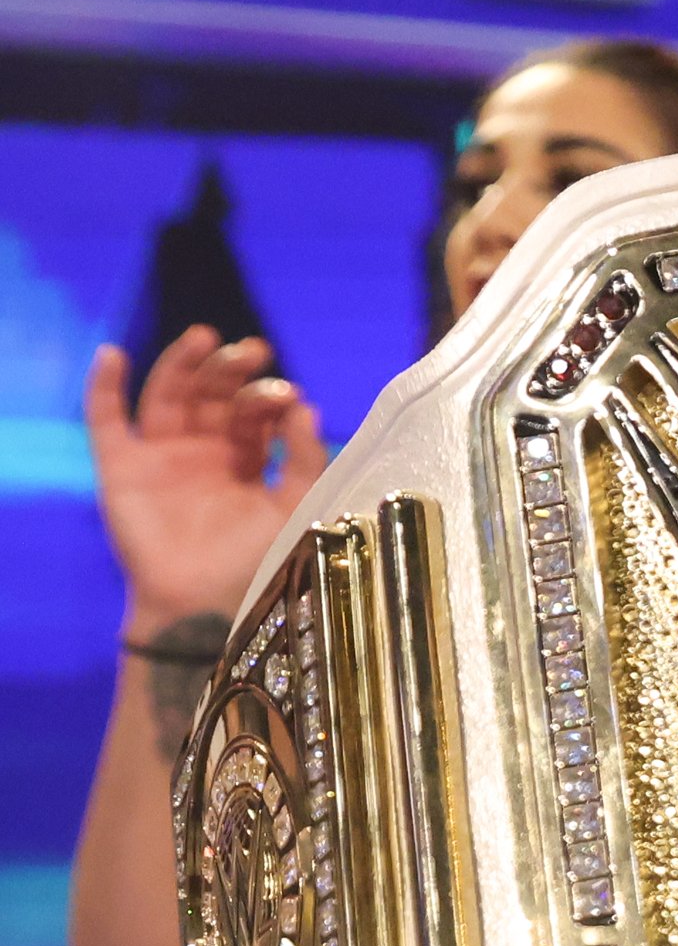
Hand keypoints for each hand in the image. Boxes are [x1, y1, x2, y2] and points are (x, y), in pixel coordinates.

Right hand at [84, 328, 327, 638]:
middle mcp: (202, 453)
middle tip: (253, 352)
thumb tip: (304, 405)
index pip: (254, 415)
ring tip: (204, 338)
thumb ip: (305, 460)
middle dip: (232, 372)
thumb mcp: (295, 509)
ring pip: (167, 396)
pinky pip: (106, 420)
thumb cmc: (255, 564)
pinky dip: (104, 386)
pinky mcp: (121, 469)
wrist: (205, 607)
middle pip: (212, 396)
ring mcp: (160, 457)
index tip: (287, 393)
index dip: (268, 399)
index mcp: (245, 462)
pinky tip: (114, 354)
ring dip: (183, 364)